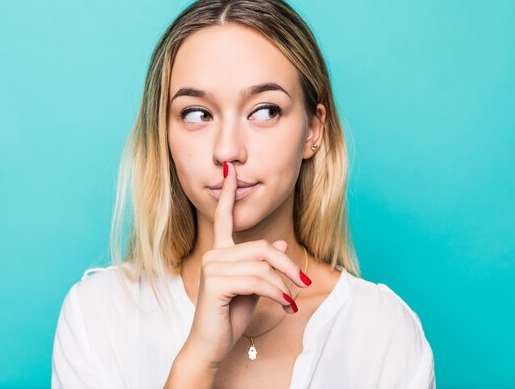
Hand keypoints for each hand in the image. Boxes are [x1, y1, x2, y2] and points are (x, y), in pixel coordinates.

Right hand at [182, 161, 310, 369]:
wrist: (212, 345)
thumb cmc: (230, 316)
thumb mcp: (253, 287)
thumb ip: (263, 265)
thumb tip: (279, 244)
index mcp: (220, 252)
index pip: (224, 217)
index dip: (229, 193)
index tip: (230, 170)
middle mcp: (214, 254)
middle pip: (262, 247)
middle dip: (287, 266)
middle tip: (302, 285)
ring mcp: (212, 267)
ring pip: (262, 265)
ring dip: (283, 285)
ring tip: (290, 302)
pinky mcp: (215, 283)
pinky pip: (257, 281)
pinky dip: (276, 293)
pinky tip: (283, 306)